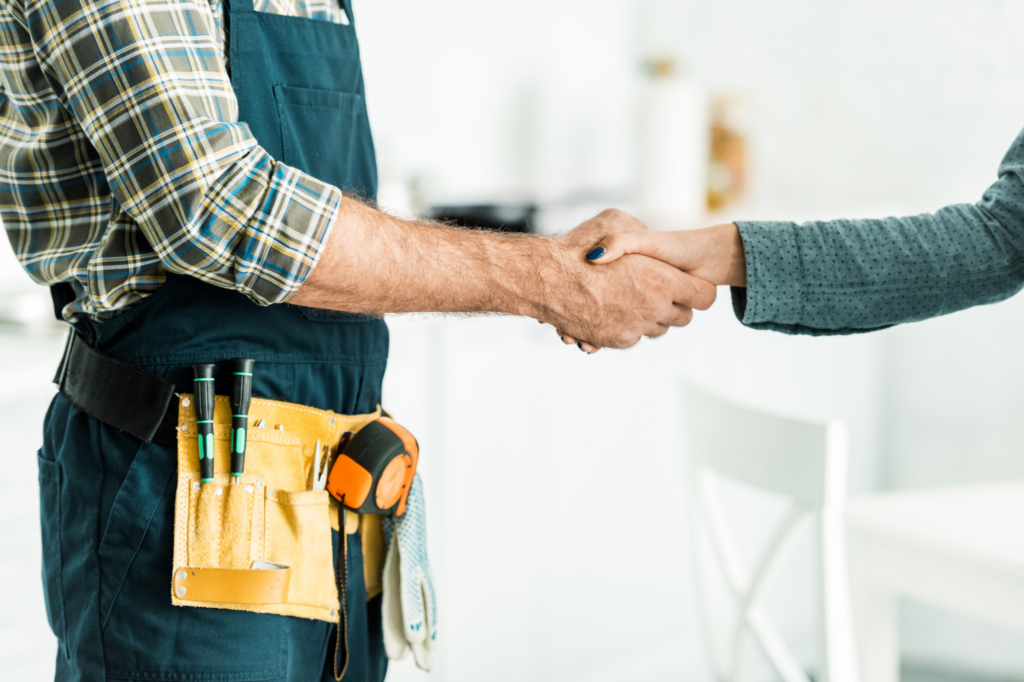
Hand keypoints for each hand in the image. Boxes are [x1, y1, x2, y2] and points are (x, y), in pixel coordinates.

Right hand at [538, 209, 716, 350]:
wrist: (546, 280)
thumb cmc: (578, 248)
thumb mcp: (615, 221)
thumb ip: (638, 230)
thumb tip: (646, 236)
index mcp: (662, 280)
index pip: (704, 296)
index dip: (697, 290)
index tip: (687, 284)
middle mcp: (653, 308)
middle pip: (683, 318)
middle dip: (674, 306)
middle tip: (658, 291)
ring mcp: (635, 328)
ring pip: (658, 330)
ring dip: (650, 317)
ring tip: (632, 299)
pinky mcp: (616, 341)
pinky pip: (633, 338)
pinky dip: (627, 326)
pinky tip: (613, 309)